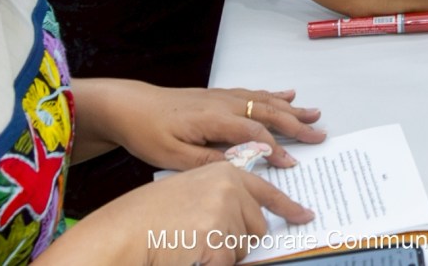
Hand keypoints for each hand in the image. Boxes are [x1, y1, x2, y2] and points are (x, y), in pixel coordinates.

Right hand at [49, 162, 313, 264]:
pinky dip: (213, 264)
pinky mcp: (217, 233)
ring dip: (222, 254)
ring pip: (243, 248)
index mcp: (225, 172)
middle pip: (257, 227)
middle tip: (204, 241)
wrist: (123, 232)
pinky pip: (228, 262)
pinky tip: (189, 254)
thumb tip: (249, 219)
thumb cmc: (149, 217)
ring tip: (190, 243)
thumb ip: (223, 198)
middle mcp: (230, 185)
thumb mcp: (191, 192)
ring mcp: (225, 208)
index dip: (288, 208)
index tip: (304, 217)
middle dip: (238, 242)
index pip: (266, 191)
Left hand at [92, 82, 326, 171]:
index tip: (291, 163)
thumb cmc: (148, 131)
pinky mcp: (220, 95)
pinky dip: (275, 95)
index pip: (253, 133)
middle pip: (268, 113)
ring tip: (315, 114)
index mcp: (213, 118)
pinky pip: (254, 93)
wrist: (130, 105)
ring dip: (292, 109)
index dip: (274, 149)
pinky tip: (289, 94)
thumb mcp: (171, 155)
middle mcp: (224, 103)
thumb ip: (207, 159)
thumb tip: (239, 163)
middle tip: (320, 135)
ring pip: (266, 101)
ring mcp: (224, 96)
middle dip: (296, 125)